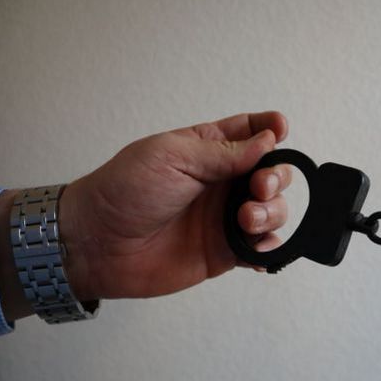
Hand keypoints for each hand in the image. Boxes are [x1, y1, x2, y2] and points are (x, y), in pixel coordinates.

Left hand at [0, 111, 291, 319]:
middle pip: (272, 173)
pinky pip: (260, 248)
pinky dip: (269, 248)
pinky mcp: (224, 252)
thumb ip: (223, 152)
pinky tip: (258, 248)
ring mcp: (225, 218)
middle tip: (258, 187)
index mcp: (208, 150)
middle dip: (275, 177)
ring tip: (246, 220)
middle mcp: (222, 183)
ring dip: (271, 213)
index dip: (272, 129)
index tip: (281, 130)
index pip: (251, 132)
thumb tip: (268, 141)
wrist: (98, 244)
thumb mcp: (172, 156)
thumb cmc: (124, 191)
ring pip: (273, 211)